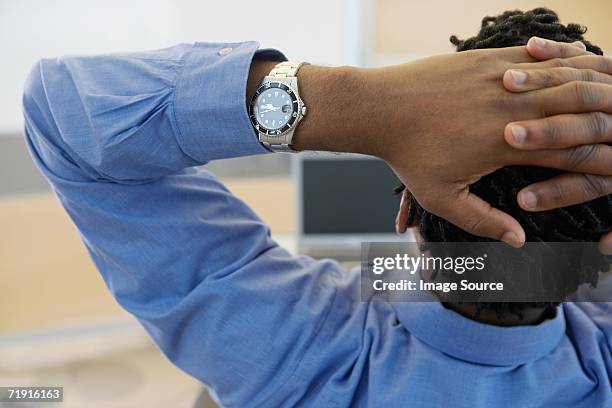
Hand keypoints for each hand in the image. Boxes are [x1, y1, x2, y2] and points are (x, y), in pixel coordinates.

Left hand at [368, 39, 611, 246]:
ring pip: (563, 78)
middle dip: (605, 124)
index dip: (597, 162)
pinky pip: (536, 54)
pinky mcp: (487, 58)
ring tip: (610, 95)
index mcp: (506, 146)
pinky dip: (562, 57)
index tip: (611, 166)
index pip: (569, 154)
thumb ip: (483, 220)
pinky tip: (580, 58)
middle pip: (577, 114)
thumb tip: (518, 241)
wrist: (380, 108)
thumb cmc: (408, 154)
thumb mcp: (441, 198)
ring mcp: (501, 78)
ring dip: (590, 86)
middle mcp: (511, 109)